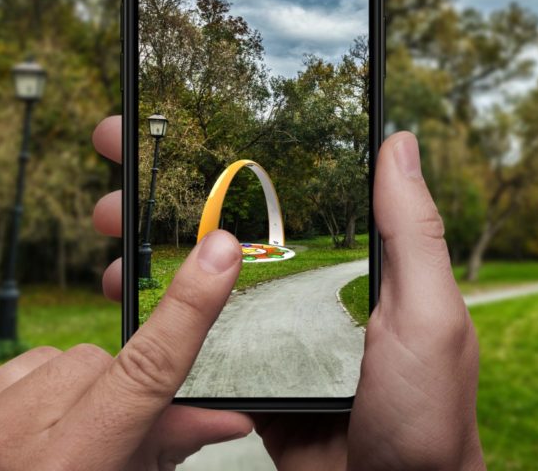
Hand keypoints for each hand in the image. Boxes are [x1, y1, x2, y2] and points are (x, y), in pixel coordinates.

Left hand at [0, 179, 254, 468]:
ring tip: (52, 450)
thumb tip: (229, 416)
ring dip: (67, 394)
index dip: (189, 309)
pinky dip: (21, 400)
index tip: (218, 252)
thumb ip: (165, 453)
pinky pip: (5, 372)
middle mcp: (4, 449)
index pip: (145, 373)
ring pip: (54, 360)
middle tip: (105, 446)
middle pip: (101, 364)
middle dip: (115, 394)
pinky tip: (13, 444)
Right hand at [93, 116, 485, 469]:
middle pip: (234, 233)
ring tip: (109, 230)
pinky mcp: (249, 388)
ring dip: (153, 253)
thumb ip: (411, 233)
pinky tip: (126, 302)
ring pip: (203, 286)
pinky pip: (196, 350)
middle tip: (120, 163)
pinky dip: (159, 326)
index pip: (293, 195)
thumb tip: (399, 141)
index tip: (186, 119)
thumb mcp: (429, 315)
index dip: (240, 155)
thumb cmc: (427, 417)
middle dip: (173, 196)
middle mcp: (314, 296)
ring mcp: (277, 343)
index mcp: (358, 268)